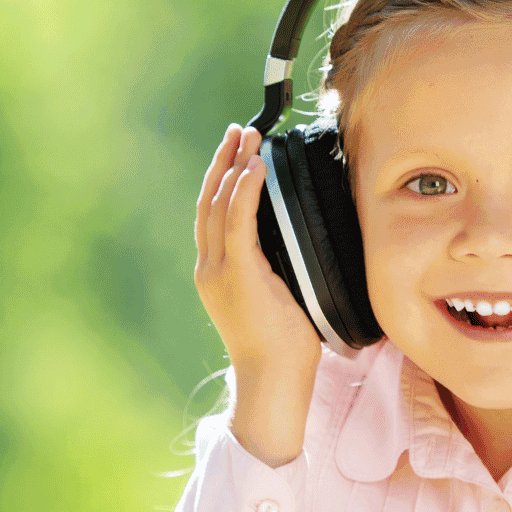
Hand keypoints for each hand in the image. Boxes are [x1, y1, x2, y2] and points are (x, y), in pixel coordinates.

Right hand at [195, 123, 320, 464]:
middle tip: (239, 131)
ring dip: (234, 166)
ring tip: (248, 138)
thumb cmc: (284, 349)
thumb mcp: (279, 299)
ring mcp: (219, 271)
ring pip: (219, 205)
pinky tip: (256, 168)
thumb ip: (278, 270)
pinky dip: (245, 191)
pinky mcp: (238, 274)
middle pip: (209, 201)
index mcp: (217, 274)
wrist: (272, 381)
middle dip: (224, 162)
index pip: (213, 215)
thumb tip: (302, 245)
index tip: (238, 152)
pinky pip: (238, 222)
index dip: (223, 179)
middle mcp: (210, 268)